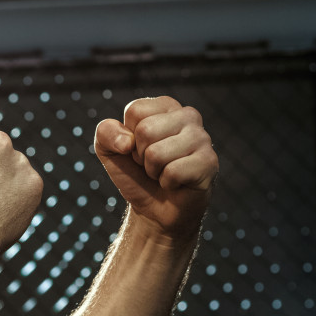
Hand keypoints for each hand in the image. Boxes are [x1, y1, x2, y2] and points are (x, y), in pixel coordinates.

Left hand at [94, 97, 217, 238]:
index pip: (135, 110)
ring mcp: (202, 138)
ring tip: (164, 172)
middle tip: (152, 164)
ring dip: (153, 171)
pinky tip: (176, 183)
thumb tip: (126, 141)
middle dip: (140, 156)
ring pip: (156, 153)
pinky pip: (173, 172)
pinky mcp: (209, 162)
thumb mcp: (110, 150)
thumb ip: (106, 132)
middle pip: (146, 130)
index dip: (128, 137)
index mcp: (166, 106)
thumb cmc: (136, 174)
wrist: (154, 209)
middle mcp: (188, 116)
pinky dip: (167, 183)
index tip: (138, 149)